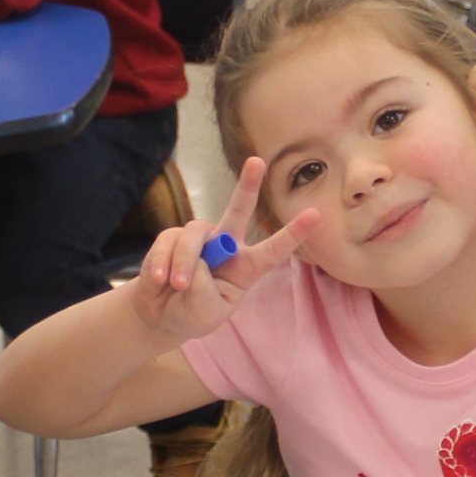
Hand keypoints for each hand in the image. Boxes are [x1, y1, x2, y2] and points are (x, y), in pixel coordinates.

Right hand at [123, 157, 317, 345]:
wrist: (160, 315)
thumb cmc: (192, 314)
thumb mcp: (207, 312)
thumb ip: (205, 289)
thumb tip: (195, 260)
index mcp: (245, 268)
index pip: (273, 250)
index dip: (293, 233)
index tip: (315, 215)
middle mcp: (225, 246)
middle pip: (239, 210)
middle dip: (248, 185)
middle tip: (257, 161)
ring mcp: (199, 240)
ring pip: (194, 236)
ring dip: (184, 263)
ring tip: (178, 286)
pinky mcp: (171, 238)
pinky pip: (168, 243)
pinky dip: (162, 263)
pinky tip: (159, 280)